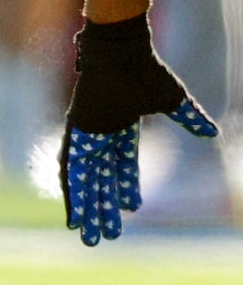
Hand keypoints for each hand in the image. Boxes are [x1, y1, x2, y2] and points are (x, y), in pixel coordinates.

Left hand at [60, 13, 217, 245]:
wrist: (121, 48)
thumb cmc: (145, 69)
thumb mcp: (174, 100)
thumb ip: (189, 119)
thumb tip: (212, 134)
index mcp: (122, 127)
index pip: (123, 165)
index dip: (125, 187)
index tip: (130, 209)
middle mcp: (101, 134)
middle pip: (102, 179)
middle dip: (102, 207)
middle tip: (102, 235)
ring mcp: (87, 132)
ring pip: (85, 178)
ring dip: (86, 206)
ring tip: (87, 233)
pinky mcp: (77, 130)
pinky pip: (72, 164)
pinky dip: (72, 187)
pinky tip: (72, 207)